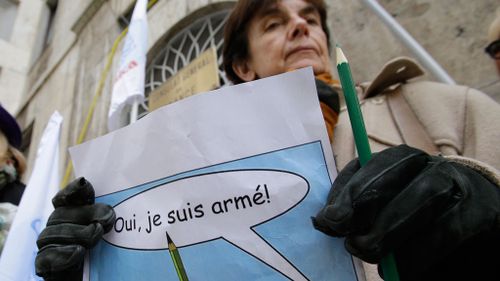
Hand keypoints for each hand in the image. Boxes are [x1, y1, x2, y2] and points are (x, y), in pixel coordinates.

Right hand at [35, 177, 114, 280]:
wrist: (96, 277)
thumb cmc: (105, 257)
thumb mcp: (109, 236)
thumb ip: (105, 221)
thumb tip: (109, 212)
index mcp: (72, 215)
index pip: (65, 198)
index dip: (72, 190)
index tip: (85, 183)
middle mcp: (57, 227)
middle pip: (62, 213)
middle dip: (87, 213)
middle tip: (106, 220)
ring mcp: (48, 245)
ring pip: (53, 233)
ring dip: (78, 234)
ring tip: (96, 235)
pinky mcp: (44, 265)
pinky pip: (46, 257)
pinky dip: (63, 254)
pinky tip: (78, 252)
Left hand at [313, 145, 499, 279]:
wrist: (470, 229)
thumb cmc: (413, 219)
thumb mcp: (382, 210)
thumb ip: (356, 210)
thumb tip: (322, 221)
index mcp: (401, 161)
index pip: (371, 163)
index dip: (347, 189)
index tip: (325, 219)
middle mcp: (429, 165)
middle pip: (395, 172)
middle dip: (364, 202)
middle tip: (347, 237)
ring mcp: (457, 186)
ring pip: (421, 198)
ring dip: (390, 229)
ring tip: (368, 252)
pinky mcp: (478, 213)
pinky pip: (445, 230)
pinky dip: (418, 253)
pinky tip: (400, 268)